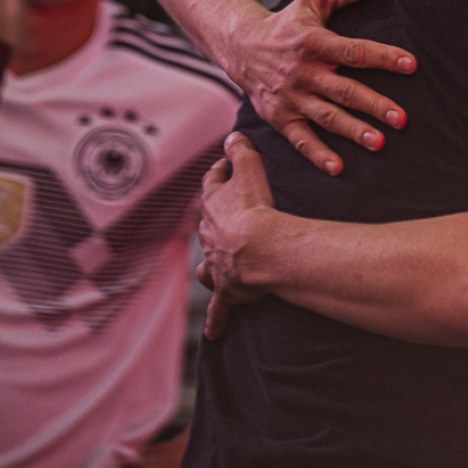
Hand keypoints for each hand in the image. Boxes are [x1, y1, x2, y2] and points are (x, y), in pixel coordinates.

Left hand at [197, 132, 279, 339]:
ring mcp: (217, 263)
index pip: (213, 185)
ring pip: (208, 263)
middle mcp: (210, 235)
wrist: (260, 249)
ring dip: (211, 262)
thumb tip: (233, 134)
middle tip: (226, 213)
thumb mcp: (251, 170)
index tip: (225, 167)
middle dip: (214, 218)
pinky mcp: (228, 289)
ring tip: (214, 265)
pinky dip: (217, 320)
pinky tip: (214, 333)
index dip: (220, 174)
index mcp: (215, 206)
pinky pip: (220, 308)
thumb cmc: (257, 209)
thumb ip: (241, 151)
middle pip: (208, 222)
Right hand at [228, 0, 414, 175]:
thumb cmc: (287, 23)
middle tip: (402, 119)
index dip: (383, 57)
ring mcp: (290, 97)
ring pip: (325, 117)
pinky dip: (317, 155)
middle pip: (343, 91)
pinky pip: (300, 139)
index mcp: (314, 43)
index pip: (353, 51)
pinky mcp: (280, 117)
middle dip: (373, 105)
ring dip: (352, 131)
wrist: (240, 45)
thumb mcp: (312, 0)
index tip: (411, 65)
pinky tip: (338, 168)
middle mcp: (303, 72)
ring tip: (379, 143)